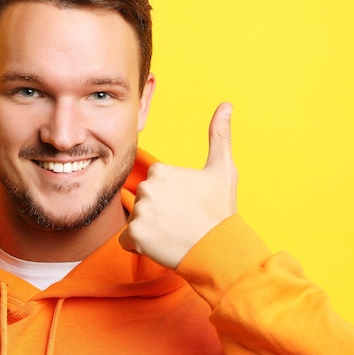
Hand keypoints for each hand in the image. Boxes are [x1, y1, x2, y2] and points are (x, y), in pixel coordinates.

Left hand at [119, 102, 237, 268]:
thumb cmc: (220, 210)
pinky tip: (161, 245)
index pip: (153, 186)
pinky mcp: (135, 236)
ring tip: (173, 234)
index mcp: (161, 171)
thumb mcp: (223, 169)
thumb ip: (219, 135)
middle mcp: (147, 188)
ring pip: (136, 221)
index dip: (169, 198)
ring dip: (149, 230)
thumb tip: (226, 105)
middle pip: (143, 202)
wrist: (219, 249)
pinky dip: (140, 246)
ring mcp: (140, 212)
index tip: (185, 206)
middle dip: (156, 212)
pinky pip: (127, 241)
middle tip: (180, 221)